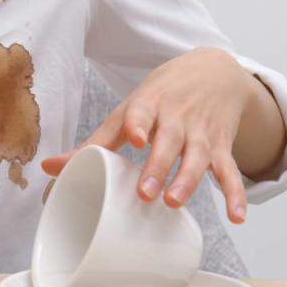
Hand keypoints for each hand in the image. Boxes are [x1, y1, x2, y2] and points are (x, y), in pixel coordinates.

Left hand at [42, 47, 264, 223]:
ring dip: (189, 180)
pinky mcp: (222, 145)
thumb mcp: (128, 109)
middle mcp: (176, 117)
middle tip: (145, 192)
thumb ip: (94, 142)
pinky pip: (230, 170)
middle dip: (159, 166)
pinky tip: (237, 217)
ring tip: (174, 202)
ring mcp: (202, 132)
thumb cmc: (160, 95)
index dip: (138, 124)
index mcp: (148, 104)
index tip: (134, 138)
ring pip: (199, 157)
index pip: (141, 112)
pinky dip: (236, 193)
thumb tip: (48, 169)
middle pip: (169, 141)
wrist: (214, 69)